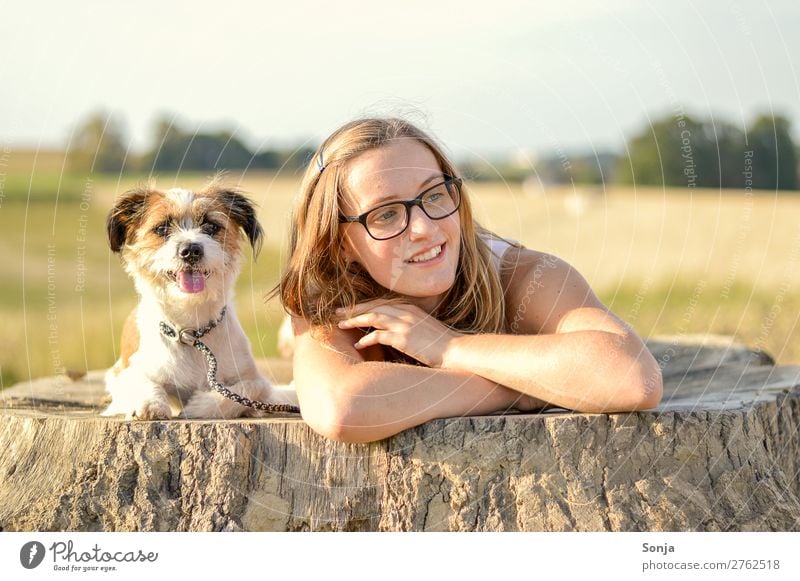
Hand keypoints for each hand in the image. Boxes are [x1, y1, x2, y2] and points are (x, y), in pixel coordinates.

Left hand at [336, 301, 461, 367]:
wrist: (456, 350)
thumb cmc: (442, 343)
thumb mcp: (425, 327)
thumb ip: (410, 324)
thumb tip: (396, 331)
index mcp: (410, 308)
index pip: (382, 303)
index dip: (366, 305)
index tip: (353, 308)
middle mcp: (405, 312)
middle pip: (374, 306)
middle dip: (354, 309)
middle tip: (338, 313)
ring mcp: (403, 324)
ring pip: (372, 317)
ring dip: (355, 320)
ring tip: (342, 325)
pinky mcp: (402, 337)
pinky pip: (378, 336)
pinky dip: (366, 339)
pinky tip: (359, 345)